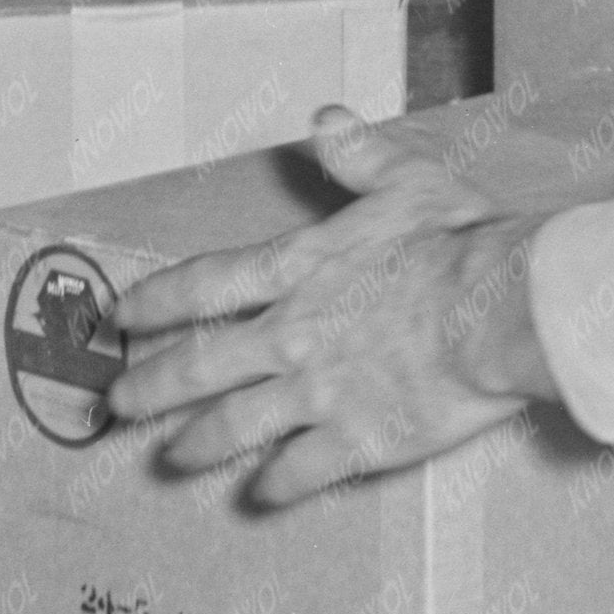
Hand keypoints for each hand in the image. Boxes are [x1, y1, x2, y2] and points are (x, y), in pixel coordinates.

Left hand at [110, 112, 558, 505]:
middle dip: (149, 387)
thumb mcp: (406, 179)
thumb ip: (358, 153)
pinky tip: (261, 495)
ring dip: (195, 444)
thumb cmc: (458, 241)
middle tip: (115, 403)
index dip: (156, 300)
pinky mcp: (355, 442)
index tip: (123, 316)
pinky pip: (299, 472)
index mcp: (299, 271)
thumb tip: (324, 117)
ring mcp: (318, 396)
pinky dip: (275, 486)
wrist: (497, 310)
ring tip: (169, 459)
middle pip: (198, 367)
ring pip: (234, 428)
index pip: (206, 286)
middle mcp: (292, 337)